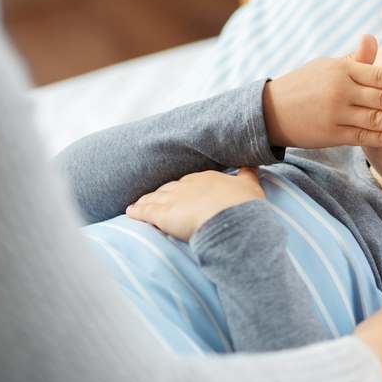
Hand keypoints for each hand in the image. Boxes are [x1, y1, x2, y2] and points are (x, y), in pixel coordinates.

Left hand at [125, 168, 265, 241]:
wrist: (231, 217)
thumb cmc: (242, 203)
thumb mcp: (250, 185)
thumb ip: (248, 174)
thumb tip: (251, 164)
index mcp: (206, 178)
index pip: (190, 182)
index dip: (185, 189)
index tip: (183, 192)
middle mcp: (187, 185)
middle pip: (170, 188)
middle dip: (163, 193)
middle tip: (158, 198)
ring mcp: (173, 199)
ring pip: (155, 198)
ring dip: (147, 200)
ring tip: (140, 203)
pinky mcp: (163, 215)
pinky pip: (145, 212)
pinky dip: (137, 211)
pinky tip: (130, 212)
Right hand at [262, 34, 381, 149]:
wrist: (270, 110)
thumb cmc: (305, 85)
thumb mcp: (327, 66)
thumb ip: (355, 58)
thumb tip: (371, 37)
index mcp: (343, 70)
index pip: (381, 75)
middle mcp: (341, 91)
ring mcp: (336, 114)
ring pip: (376, 118)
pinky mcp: (331, 134)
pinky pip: (362, 136)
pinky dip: (381, 137)